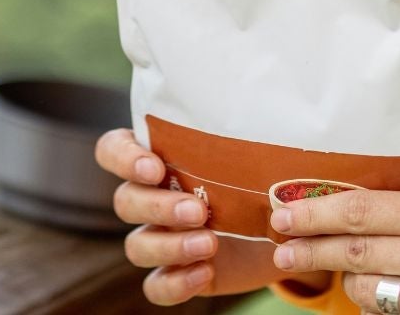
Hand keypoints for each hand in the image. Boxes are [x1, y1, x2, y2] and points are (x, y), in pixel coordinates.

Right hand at [94, 127, 330, 304]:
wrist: (286, 231)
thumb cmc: (266, 179)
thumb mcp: (260, 154)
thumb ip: (249, 139)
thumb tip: (273, 114)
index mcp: (159, 158)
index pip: (113, 150)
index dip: (123, 159)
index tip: (156, 168)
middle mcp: (151, 197)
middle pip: (125, 201)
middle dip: (158, 206)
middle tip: (199, 211)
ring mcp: (161, 237)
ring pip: (136, 245)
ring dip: (168, 246)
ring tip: (209, 244)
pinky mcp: (175, 273)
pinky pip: (155, 285)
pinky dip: (175, 283)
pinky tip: (205, 272)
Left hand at [269, 188, 399, 314]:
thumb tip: (346, 213)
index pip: (363, 207)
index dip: (315, 211)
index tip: (284, 214)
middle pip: (355, 244)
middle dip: (309, 247)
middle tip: (281, 250)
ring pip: (367, 283)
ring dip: (349, 280)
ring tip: (347, 275)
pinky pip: (389, 311)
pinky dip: (377, 304)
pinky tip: (384, 297)